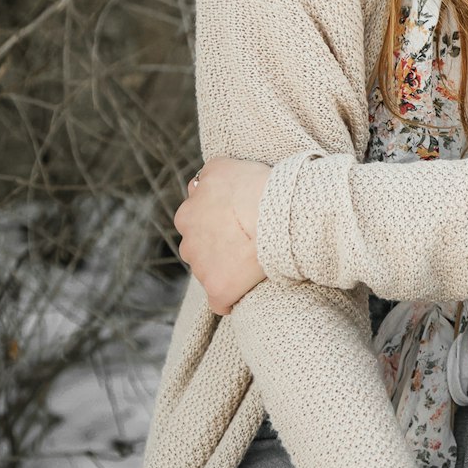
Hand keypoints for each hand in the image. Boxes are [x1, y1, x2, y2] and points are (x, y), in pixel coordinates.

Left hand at [173, 157, 272, 315]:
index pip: (196, 218)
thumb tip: (200, 183)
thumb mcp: (224, 166)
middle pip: (198, 246)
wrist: (280, 215)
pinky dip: (231, 298)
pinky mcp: (217, 289)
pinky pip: (221, 301)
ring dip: (224, 269)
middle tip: (246, 241)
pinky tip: (247, 291)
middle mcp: (188, 239)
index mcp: (187, 211)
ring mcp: (201, 266)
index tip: (238, 221)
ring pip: (208, 271)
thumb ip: (207, 177)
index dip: (219, 220)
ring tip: (251, 264)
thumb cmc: (260, 187)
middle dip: (216, 245)